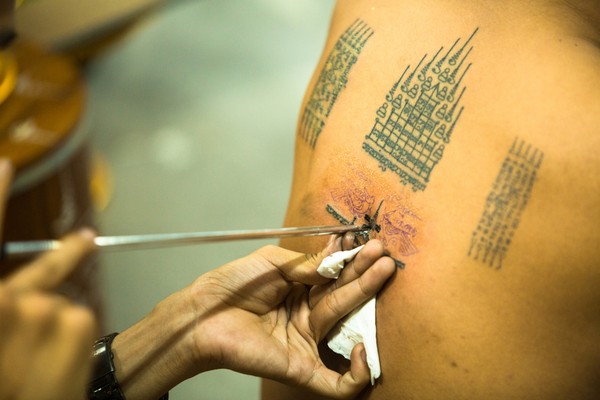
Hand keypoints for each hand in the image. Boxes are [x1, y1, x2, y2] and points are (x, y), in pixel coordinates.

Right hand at [0, 160, 97, 399]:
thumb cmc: (3, 381)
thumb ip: (5, 297)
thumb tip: (15, 292)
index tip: (5, 165)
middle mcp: (4, 299)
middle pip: (30, 286)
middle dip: (28, 313)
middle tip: (17, 351)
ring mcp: (40, 308)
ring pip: (57, 303)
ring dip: (50, 332)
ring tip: (31, 373)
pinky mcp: (76, 321)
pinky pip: (80, 317)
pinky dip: (72, 340)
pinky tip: (53, 372)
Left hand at [113, 235, 394, 399]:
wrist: (204, 314)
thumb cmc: (233, 284)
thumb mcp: (274, 261)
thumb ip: (308, 263)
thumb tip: (338, 257)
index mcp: (301, 289)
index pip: (335, 277)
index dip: (351, 260)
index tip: (365, 242)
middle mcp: (308, 314)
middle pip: (344, 296)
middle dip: (365, 273)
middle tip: (383, 254)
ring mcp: (307, 342)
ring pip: (347, 326)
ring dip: (366, 298)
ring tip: (381, 270)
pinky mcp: (302, 369)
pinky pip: (338, 384)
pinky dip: (357, 374)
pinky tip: (363, 348)